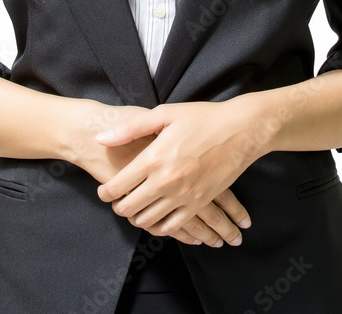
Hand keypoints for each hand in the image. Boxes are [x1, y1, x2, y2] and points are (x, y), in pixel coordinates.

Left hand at [94, 100, 255, 240]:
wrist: (239, 131)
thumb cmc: (201, 118)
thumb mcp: (164, 114)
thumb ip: (130, 128)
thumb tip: (101, 138)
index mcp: (154, 158)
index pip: (118, 186)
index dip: (105, 192)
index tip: (103, 191)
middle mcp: (166, 181)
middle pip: (130, 207)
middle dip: (119, 207)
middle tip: (117, 201)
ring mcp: (183, 195)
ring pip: (149, 221)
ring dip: (137, 218)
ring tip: (135, 209)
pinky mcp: (199, 203)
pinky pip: (173, 227)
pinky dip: (160, 227)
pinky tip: (157, 219)